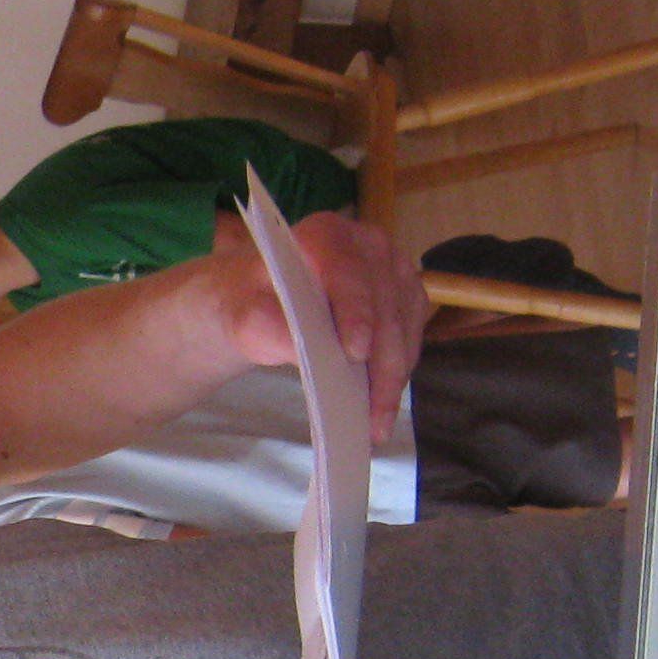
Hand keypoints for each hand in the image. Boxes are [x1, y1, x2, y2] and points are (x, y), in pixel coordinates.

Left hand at [207, 210, 426, 445]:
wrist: (265, 300)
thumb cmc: (254, 304)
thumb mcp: (246, 317)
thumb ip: (268, 329)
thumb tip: (304, 350)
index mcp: (325, 235)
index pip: (347, 274)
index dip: (355, 313)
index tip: (355, 352)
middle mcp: (369, 243)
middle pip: (385, 308)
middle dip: (381, 366)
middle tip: (372, 415)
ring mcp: (394, 268)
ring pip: (405, 326)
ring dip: (394, 377)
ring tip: (378, 422)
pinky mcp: (406, 294)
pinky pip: (411, 335)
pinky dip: (399, 371)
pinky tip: (383, 402)